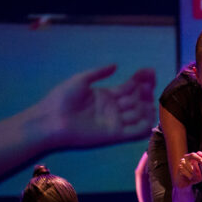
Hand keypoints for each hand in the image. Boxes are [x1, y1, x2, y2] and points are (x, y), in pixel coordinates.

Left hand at [36, 65, 155, 148]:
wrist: (51, 120)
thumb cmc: (62, 99)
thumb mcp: (80, 80)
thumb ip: (99, 72)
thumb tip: (116, 65)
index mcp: (106, 96)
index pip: (129, 87)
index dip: (140, 80)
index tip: (149, 72)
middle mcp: (114, 109)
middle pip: (136, 99)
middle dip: (145, 91)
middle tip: (148, 84)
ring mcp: (115, 122)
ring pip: (139, 114)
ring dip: (147, 106)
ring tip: (148, 97)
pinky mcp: (115, 135)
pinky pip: (136, 132)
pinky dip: (145, 124)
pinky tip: (149, 113)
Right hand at [174, 152, 201, 187]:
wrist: (184, 182)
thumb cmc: (193, 176)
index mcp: (194, 158)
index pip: (198, 153)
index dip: (201, 154)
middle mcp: (188, 158)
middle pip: (193, 154)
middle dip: (198, 158)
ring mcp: (182, 162)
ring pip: (190, 165)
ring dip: (193, 171)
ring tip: (195, 176)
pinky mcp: (179, 168)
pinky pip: (185, 171)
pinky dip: (189, 175)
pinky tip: (190, 177)